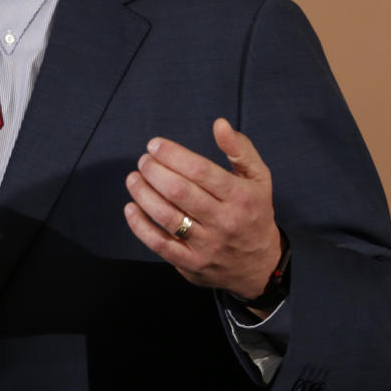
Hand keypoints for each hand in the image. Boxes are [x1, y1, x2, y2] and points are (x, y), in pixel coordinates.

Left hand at [124, 118, 281, 300]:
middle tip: (143, 161)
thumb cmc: (254, 211)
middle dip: (154, 171)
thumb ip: (240, 149)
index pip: (200, 171)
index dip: (173, 155)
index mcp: (241, 196)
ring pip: (167, 217)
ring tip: (133, 178)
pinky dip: (140, 226)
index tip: (154, 145)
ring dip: (143, 194)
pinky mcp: (191, 264)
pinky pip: (160, 244)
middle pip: (180, 192)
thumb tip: (220, 124)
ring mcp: (207, 245)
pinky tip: (131, 208)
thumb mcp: (258, 178)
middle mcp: (224, 221)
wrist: (260, 266)